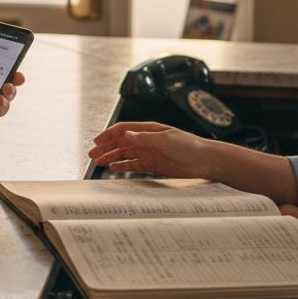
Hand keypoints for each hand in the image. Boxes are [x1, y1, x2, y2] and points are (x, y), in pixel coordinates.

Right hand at [88, 121, 216, 176]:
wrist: (206, 161)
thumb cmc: (189, 146)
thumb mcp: (166, 140)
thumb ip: (145, 138)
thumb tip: (126, 134)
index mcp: (149, 130)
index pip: (124, 129)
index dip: (109, 135)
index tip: (96, 142)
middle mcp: (147, 140)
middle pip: (121, 143)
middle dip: (105, 148)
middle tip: (92, 154)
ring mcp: (149, 153)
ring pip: (125, 154)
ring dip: (111, 157)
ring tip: (98, 162)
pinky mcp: (154, 165)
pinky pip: (134, 165)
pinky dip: (123, 166)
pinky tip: (113, 168)